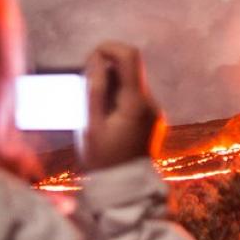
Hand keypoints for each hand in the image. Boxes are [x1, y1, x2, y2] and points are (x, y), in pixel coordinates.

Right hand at [81, 41, 165, 170]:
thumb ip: (94, 90)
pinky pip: (135, 99)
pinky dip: (118, 100)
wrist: (127, 192)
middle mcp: (151, 103)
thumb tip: (96, 60)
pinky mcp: (153, 120)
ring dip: (111, 87)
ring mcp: (155, 111)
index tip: (90, 59)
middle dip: (105, 71)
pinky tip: (106, 120)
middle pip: (129, 69)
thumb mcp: (91, 125)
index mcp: (136, 102)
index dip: (108, 48)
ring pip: (131, 84)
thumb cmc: (104, 161)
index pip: (129, 55)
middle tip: (85, 91)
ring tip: (94, 112)